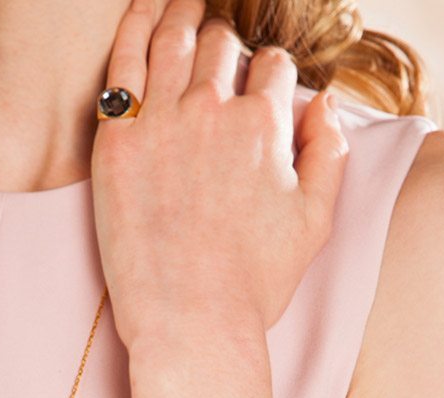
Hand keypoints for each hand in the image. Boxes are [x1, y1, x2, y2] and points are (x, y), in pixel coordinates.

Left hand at [91, 0, 348, 350]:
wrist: (190, 321)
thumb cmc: (254, 282)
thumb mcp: (315, 221)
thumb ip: (327, 152)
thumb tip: (322, 103)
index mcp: (265, 126)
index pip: (273, 68)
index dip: (270, 73)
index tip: (260, 84)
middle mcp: (213, 110)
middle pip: (222, 46)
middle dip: (226, 42)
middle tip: (218, 47)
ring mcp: (160, 122)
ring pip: (174, 39)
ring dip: (182, 14)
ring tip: (182, 3)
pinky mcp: (115, 143)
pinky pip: (123, 64)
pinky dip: (134, 26)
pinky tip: (142, 10)